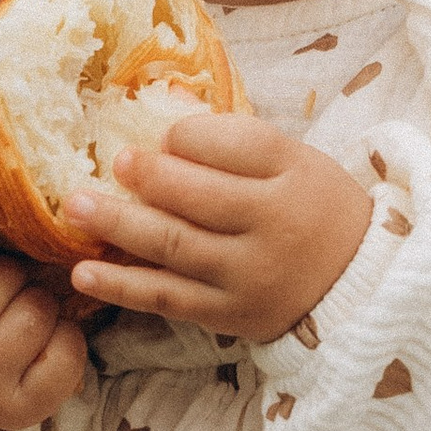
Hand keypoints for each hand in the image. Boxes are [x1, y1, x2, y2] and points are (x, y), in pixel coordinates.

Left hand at [62, 113, 371, 341]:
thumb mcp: (294, 163)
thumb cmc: (312, 209)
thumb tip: (165, 113)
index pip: (239, 147)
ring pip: (175, 248)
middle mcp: (273, 229)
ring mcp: (248, 278)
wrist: (356, 285)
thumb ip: (235, 140)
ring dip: (118, 226)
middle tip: (111, 163)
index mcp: (294, 177)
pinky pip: (168, 298)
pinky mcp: (229, 316)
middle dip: (148, 178)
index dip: (191, 137)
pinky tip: (84, 272)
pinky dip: (123, 285)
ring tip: (75, 208)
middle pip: (200, 198)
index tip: (161, 135)